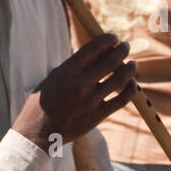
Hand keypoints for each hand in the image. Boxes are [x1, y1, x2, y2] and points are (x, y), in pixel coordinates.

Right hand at [12, 32, 137, 151]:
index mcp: (67, 71)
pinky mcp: (97, 116)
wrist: (37, 133)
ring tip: (133, 64)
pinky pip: (121, 100)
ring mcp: (91, 101)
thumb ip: (73, 67)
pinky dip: (130, 90)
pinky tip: (132, 84)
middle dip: (122, 50)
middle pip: (110, 61)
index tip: (113, 38)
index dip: (107, 39)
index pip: (94, 47)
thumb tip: (95, 55)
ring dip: (129, 68)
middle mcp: (80, 84)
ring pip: (119, 79)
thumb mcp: (53, 78)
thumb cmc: (42, 103)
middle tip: (126, 46)